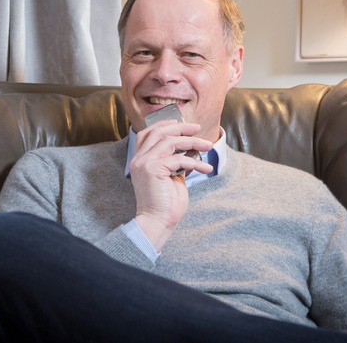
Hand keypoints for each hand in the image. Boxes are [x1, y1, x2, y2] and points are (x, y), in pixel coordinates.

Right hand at [129, 121, 213, 250]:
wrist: (157, 222)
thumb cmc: (165, 204)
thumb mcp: (171, 176)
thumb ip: (174, 162)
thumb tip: (189, 150)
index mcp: (140, 160)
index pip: (148, 133)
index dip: (164, 125)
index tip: (182, 125)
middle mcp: (139, 159)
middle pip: (158, 132)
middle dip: (181, 128)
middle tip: (198, 128)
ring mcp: (144, 163)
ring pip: (170, 141)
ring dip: (192, 142)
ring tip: (208, 146)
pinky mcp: (153, 169)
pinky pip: (179, 159)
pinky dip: (195, 163)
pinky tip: (206, 170)